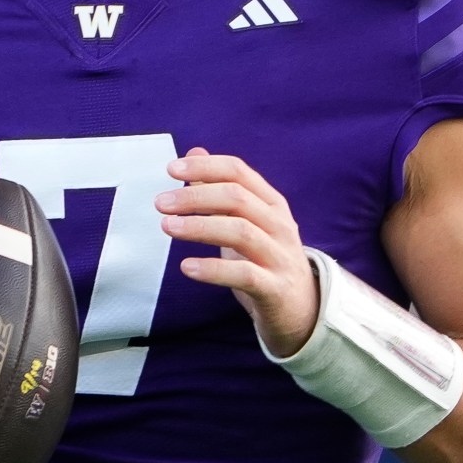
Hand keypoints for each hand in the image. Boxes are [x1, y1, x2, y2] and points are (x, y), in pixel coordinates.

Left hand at [157, 149, 318, 356]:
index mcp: (272, 204)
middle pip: (237, 198)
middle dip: (196, 196)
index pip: (239, 172)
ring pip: (241, 232)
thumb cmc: (265, 260)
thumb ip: (222, 189)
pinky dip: (213, 269)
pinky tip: (187, 267)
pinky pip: (244, 274)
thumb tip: (195, 153)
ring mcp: (280, 256)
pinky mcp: (275, 288)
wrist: (301, 309)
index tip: (171, 169)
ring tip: (168, 227)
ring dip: (200, 226)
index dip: (205, 167)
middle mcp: (280, 225)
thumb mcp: (247, 221)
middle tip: (161, 203)